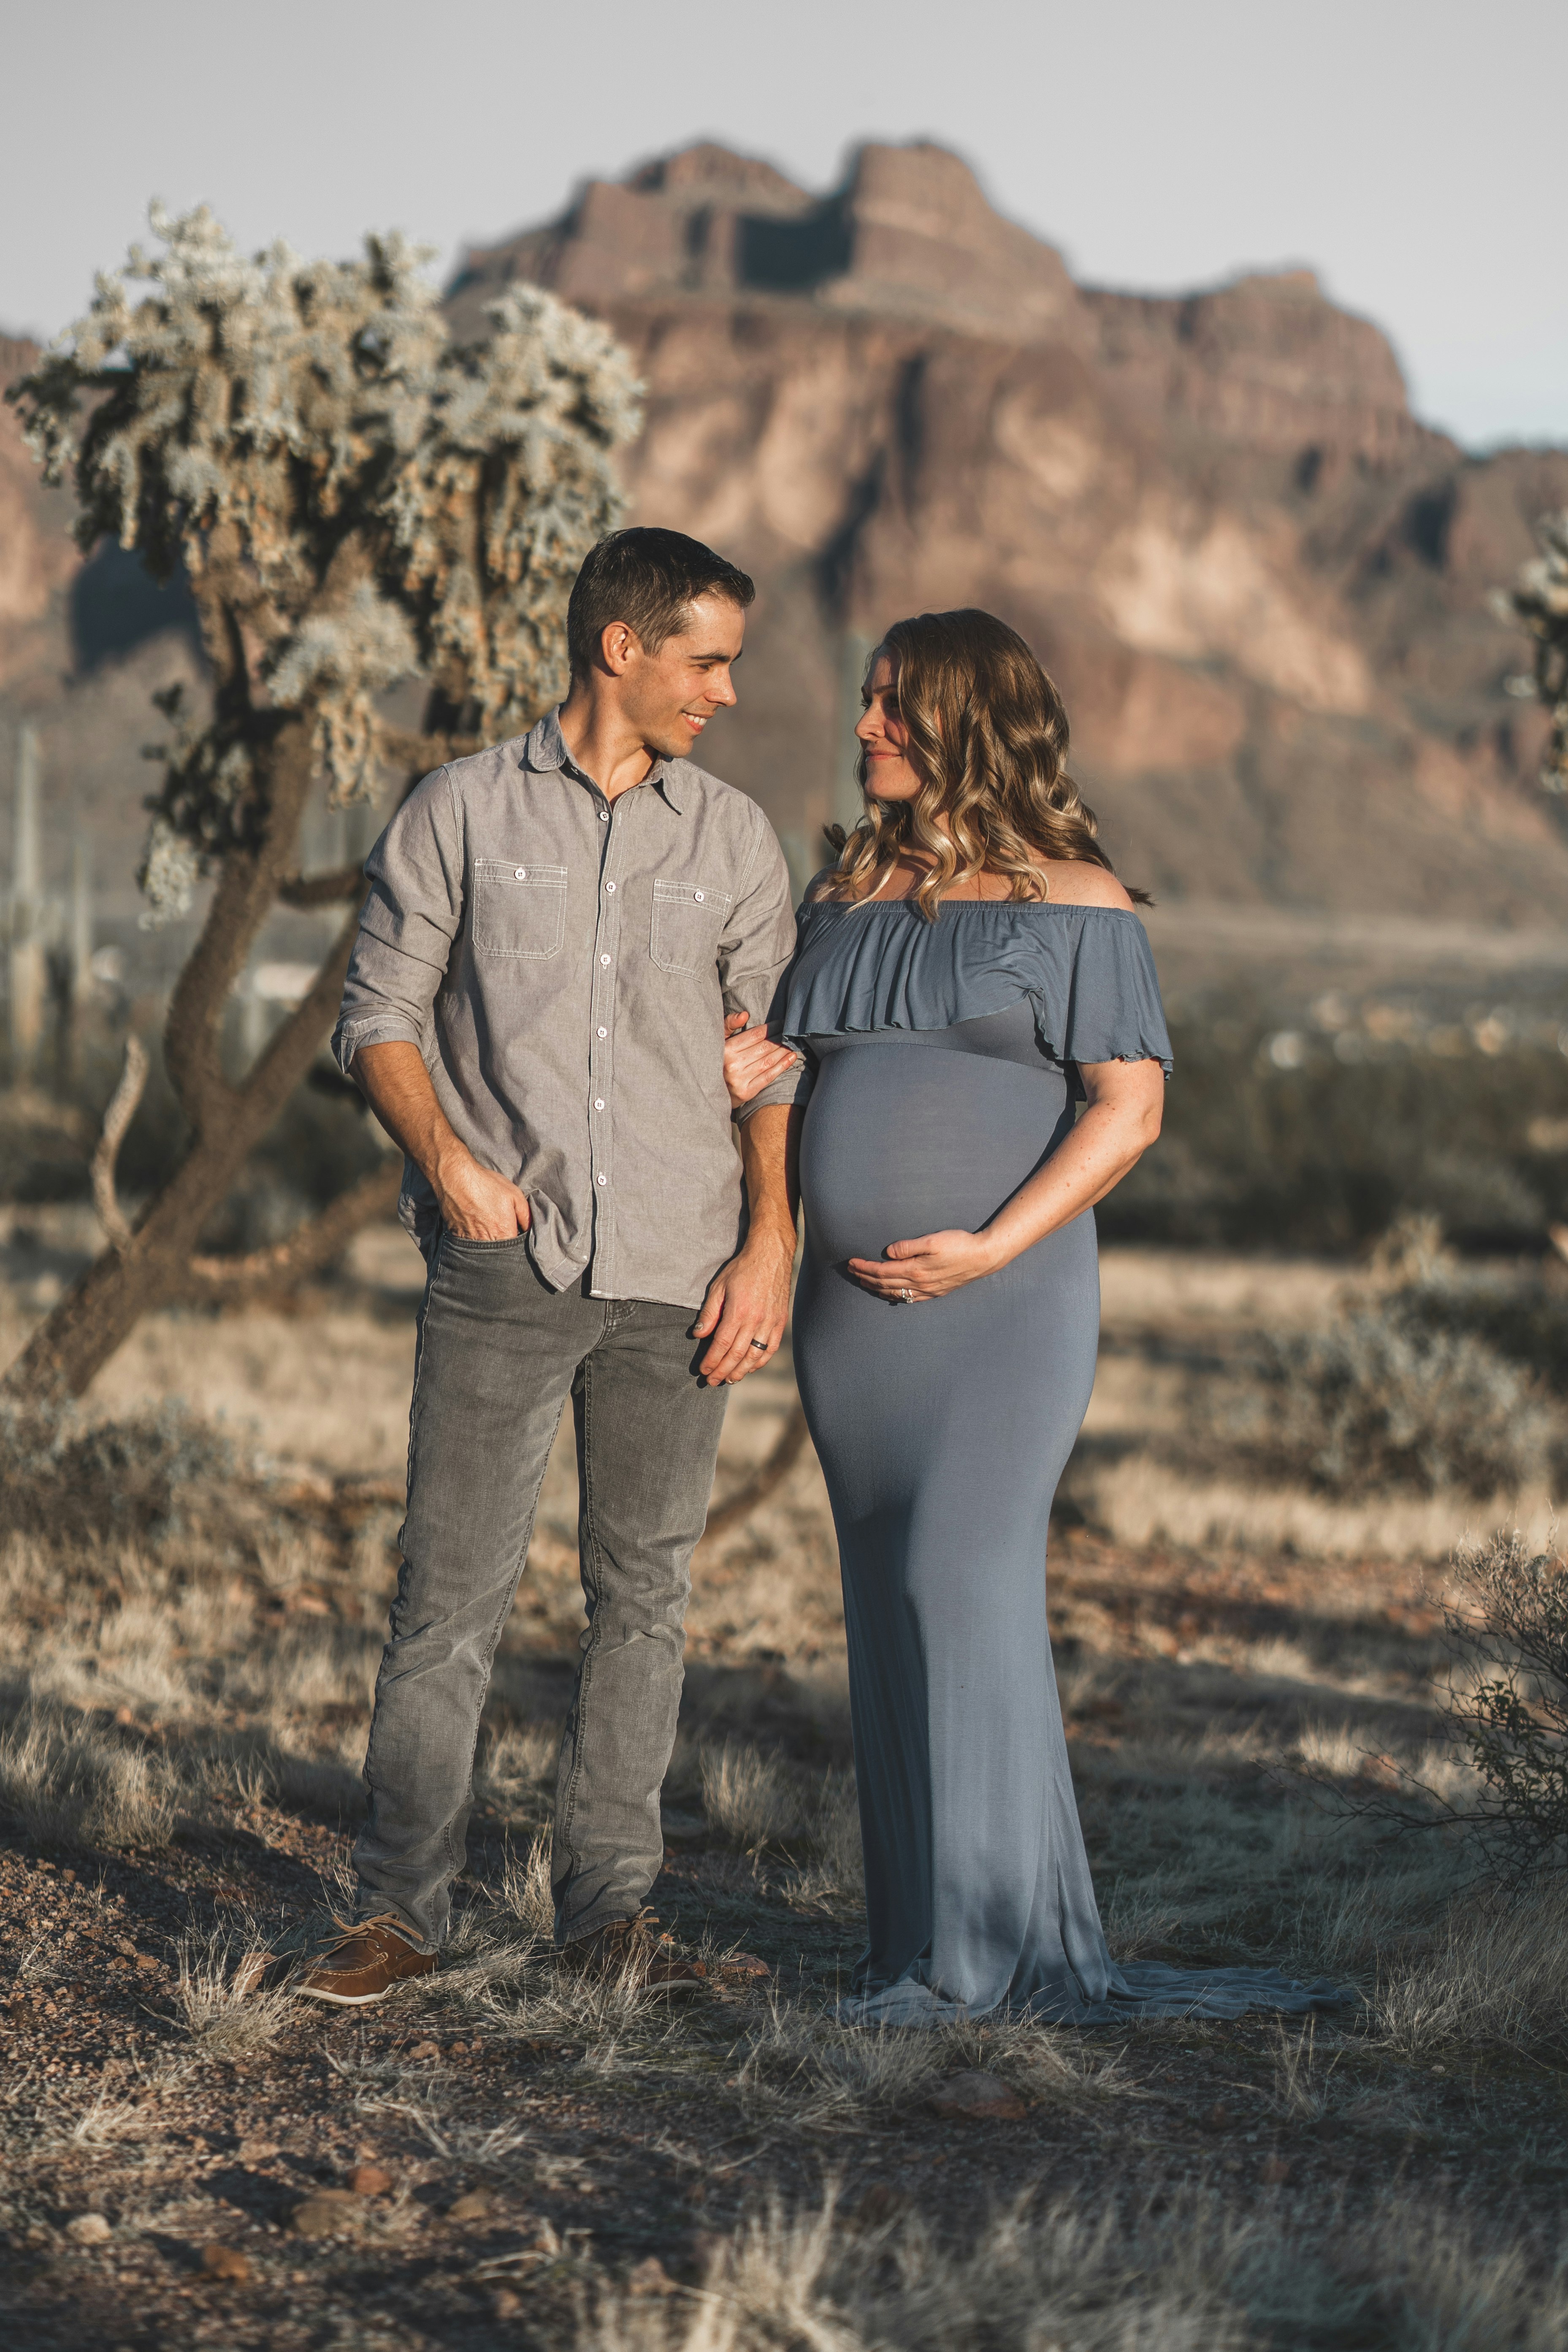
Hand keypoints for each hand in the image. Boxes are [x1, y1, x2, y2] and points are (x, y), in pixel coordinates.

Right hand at [434, 1146, 531, 1240]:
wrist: (456, 1178)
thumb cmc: (487, 1185)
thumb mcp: (515, 1195)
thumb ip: (526, 1215)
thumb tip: (530, 1229)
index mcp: (504, 1233)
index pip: (515, 1248)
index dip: (516, 1241)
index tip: (514, 1232)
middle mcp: (486, 1242)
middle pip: (498, 1250)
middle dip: (501, 1242)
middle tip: (498, 1225)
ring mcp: (469, 1240)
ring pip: (483, 1248)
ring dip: (486, 1240)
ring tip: (485, 1223)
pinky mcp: (456, 1235)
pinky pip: (468, 1242)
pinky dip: (472, 1236)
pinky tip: (473, 1223)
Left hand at [692, 1229, 793, 1383]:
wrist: (771, 1254)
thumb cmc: (742, 1268)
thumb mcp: (719, 1286)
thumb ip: (709, 1312)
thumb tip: (698, 1335)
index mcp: (738, 1311)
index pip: (721, 1344)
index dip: (712, 1361)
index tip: (704, 1370)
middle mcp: (756, 1320)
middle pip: (737, 1354)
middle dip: (723, 1371)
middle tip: (712, 1382)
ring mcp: (770, 1322)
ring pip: (755, 1355)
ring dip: (741, 1371)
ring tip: (730, 1380)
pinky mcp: (780, 1321)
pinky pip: (771, 1348)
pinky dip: (761, 1362)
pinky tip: (750, 1368)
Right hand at [722, 1011, 799, 1110]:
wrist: (710, 1090)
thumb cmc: (717, 1060)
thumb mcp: (718, 1040)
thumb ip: (729, 1024)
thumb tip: (745, 1015)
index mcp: (726, 1049)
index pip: (755, 1035)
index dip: (771, 1028)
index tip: (781, 1023)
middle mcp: (733, 1065)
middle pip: (764, 1048)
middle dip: (780, 1038)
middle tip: (790, 1033)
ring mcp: (740, 1080)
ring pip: (768, 1061)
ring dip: (783, 1051)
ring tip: (792, 1043)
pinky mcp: (746, 1092)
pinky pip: (768, 1076)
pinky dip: (783, 1066)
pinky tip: (792, 1057)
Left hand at [847, 1228, 1002, 1302]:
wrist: (983, 1257)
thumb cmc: (959, 1244)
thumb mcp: (932, 1240)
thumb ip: (908, 1247)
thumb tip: (887, 1253)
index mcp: (915, 1270)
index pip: (881, 1271)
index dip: (864, 1267)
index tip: (851, 1262)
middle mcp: (919, 1284)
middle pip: (884, 1284)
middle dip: (865, 1277)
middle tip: (851, 1271)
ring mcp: (927, 1291)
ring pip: (894, 1293)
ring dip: (875, 1288)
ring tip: (863, 1282)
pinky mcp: (935, 1292)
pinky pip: (909, 1299)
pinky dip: (894, 1296)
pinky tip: (889, 1294)